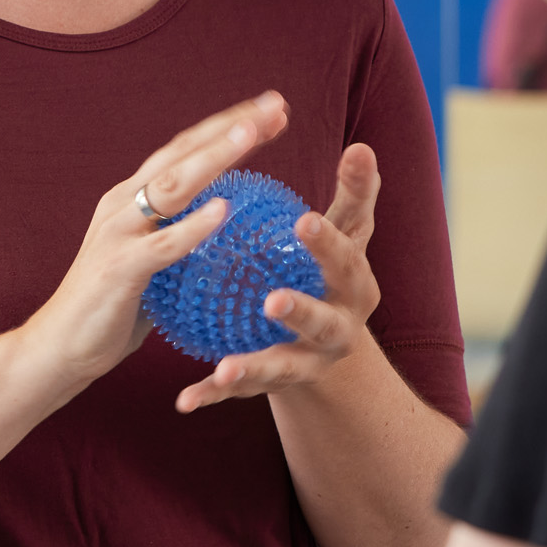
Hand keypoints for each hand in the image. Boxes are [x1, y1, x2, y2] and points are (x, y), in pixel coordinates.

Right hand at [11, 92, 291, 404]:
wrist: (57, 348)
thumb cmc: (111, 310)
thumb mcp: (152, 266)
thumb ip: (180, 243)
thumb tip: (230, 234)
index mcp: (133, 199)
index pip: (186, 150)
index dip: (228, 125)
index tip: (273, 110)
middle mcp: (123, 204)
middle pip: (183, 152)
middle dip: (232, 126)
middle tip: (277, 106)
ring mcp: (118, 233)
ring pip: (172, 186)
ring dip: (213, 157)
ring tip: (251, 134)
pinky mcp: (118, 268)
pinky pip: (162, 246)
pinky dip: (193, 226)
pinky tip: (222, 211)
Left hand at [177, 140, 383, 413]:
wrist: (328, 341)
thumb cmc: (331, 270)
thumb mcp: (348, 235)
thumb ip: (354, 195)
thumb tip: (361, 146)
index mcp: (357, 287)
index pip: (346, 260)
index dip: (327, 243)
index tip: (303, 220)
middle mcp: (340, 330)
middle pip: (321, 323)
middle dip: (299, 312)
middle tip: (273, 301)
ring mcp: (308, 363)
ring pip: (280, 366)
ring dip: (253, 368)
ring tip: (225, 369)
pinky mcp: (275, 385)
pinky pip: (241, 392)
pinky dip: (213, 394)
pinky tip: (186, 400)